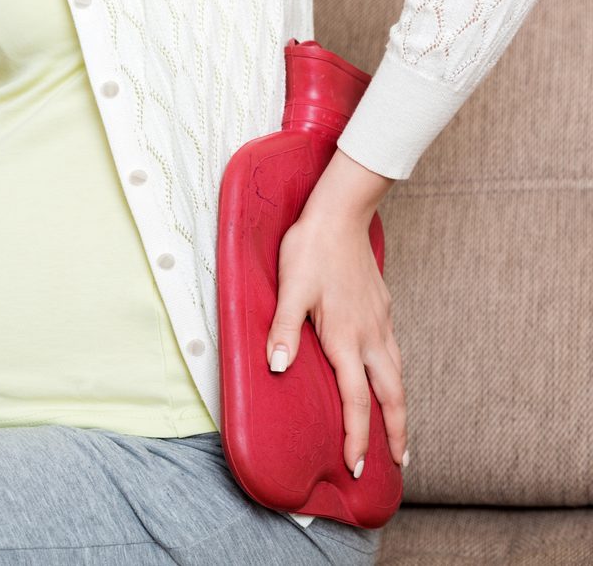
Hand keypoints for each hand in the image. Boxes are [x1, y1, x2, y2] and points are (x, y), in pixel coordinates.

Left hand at [264, 149, 407, 477]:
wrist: (341, 213)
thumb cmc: (310, 250)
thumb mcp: (289, 289)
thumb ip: (283, 330)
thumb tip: (278, 369)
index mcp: (345, 338)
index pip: (356, 400)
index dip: (357, 436)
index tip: (355, 465)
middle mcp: (369, 336)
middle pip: (392, 395)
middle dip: (397, 432)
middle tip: (400, 462)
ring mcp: (380, 321)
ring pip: (398, 373)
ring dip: (400, 406)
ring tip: (400, 429)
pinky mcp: (383, 307)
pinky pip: (394, 351)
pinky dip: (395, 375)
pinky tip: (388, 375)